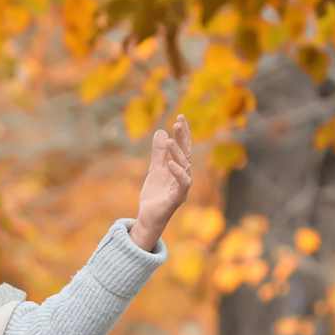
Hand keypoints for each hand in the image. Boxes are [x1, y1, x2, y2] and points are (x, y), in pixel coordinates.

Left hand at [132, 114, 193, 248]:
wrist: (148, 217)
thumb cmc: (155, 195)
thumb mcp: (154, 169)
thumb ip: (158, 153)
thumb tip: (161, 131)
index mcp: (179, 169)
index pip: (183, 148)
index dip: (183, 133)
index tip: (180, 117)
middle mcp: (184, 176)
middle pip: (186, 154)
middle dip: (184, 138)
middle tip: (178, 122)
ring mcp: (181, 187)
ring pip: (184, 167)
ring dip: (177, 153)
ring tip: (169, 141)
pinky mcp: (177, 199)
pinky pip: (182, 184)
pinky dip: (177, 172)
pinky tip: (170, 163)